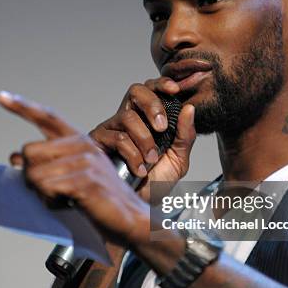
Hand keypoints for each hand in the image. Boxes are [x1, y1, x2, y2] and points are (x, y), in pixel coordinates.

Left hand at [0, 91, 149, 246]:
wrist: (131, 220)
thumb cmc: (101, 201)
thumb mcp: (73, 177)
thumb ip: (47, 164)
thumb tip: (13, 157)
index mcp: (80, 141)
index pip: (48, 117)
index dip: (24, 107)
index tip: (2, 96)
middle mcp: (83, 146)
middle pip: (29, 152)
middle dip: (30, 176)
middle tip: (51, 191)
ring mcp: (86, 162)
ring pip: (34, 174)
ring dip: (42, 194)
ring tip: (65, 199)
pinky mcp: (86, 181)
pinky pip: (47, 188)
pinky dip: (51, 202)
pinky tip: (70, 204)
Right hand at [89, 77, 195, 201]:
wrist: (141, 204)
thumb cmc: (158, 180)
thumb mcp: (179, 157)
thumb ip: (186, 134)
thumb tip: (189, 108)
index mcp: (147, 117)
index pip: (152, 89)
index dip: (161, 84)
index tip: (175, 90)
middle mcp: (128, 118)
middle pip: (136, 91)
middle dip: (152, 105)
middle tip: (162, 127)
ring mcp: (111, 128)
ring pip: (127, 116)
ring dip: (144, 139)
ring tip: (151, 160)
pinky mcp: (97, 142)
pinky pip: (117, 137)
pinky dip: (132, 154)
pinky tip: (139, 169)